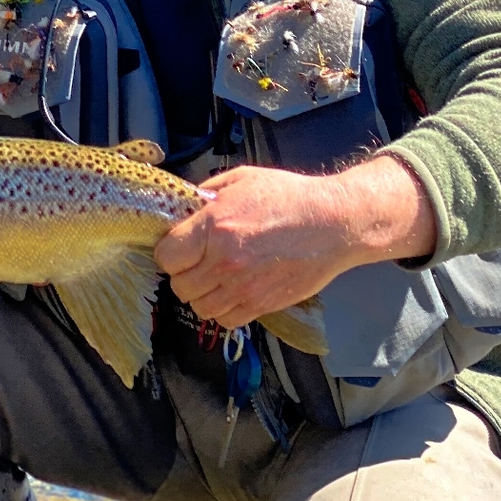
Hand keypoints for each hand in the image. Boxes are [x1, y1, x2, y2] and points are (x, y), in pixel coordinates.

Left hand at [154, 156, 436, 329]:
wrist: (333, 223)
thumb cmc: (289, 197)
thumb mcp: (240, 180)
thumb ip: (205, 196)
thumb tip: (182, 210)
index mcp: (214, 227)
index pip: (167, 256)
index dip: (169, 251)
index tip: (178, 246)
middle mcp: (225, 261)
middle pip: (180, 286)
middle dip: (183, 273)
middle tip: (196, 261)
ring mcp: (244, 287)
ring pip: (200, 307)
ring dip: (201, 294)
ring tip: (213, 278)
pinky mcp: (263, 304)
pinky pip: (226, 320)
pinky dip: (223, 310)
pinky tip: (231, 291)